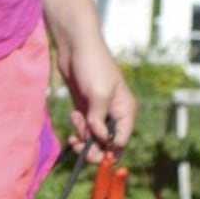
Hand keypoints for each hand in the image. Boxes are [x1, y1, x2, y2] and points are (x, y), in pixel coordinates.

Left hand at [57, 33, 136, 150]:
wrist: (76, 48)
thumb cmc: (92, 66)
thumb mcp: (98, 94)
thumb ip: (98, 120)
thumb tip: (99, 140)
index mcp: (125, 112)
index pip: (121, 142)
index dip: (108, 151)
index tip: (94, 147)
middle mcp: (115, 116)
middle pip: (107, 146)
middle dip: (92, 148)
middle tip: (78, 144)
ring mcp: (99, 114)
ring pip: (93, 140)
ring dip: (82, 136)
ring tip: (75, 119)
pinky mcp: (86, 111)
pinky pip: (83, 130)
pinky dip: (77, 128)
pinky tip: (73, 115)